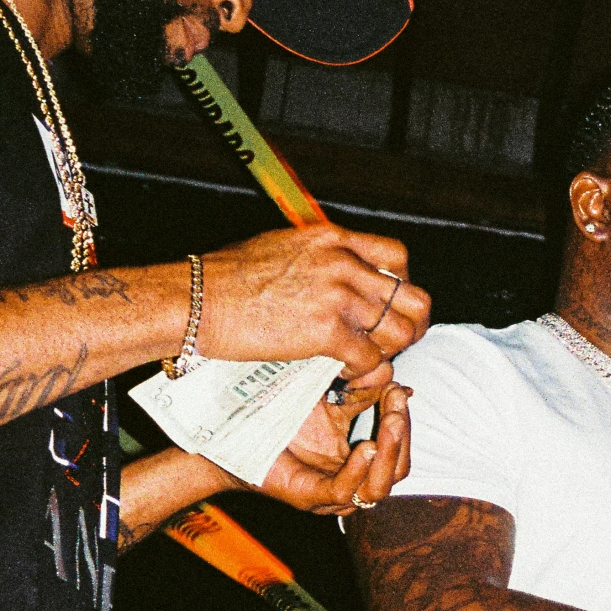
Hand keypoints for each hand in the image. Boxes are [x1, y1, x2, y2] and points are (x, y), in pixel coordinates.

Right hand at [196, 222, 431, 382]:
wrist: (198, 298)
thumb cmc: (228, 277)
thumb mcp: (282, 246)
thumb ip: (319, 256)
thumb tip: (338, 272)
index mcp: (333, 238)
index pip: (399, 256)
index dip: (403, 285)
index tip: (389, 304)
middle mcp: (342, 263)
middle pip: (412, 297)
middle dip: (411, 325)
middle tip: (394, 341)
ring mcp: (337, 296)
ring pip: (400, 332)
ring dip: (390, 352)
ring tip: (366, 360)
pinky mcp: (326, 330)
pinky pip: (370, 358)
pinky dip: (362, 372)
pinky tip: (343, 372)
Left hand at [243, 382, 412, 516]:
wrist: (232, 432)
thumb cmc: (279, 418)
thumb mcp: (330, 402)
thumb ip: (361, 394)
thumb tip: (398, 382)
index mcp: (358, 465)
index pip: (397, 451)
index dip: (404, 422)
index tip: (400, 390)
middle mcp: (350, 484)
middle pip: (396, 471)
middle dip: (402, 436)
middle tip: (398, 403)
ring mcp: (329, 497)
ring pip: (378, 489)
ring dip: (390, 454)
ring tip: (391, 422)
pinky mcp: (308, 498)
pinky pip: (344, 492)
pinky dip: (359, 471)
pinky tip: (367, 446)